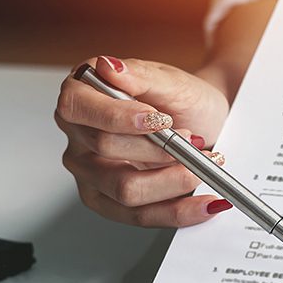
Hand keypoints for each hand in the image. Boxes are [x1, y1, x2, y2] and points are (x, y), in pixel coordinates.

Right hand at [56, 57, 231, 226]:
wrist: (205, 122)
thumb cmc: (181, 98)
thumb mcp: (171, 80)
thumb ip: (140, 75)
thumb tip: (109, 66)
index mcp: (81, 96)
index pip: (77, 108)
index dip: (116, 117)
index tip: (158, 119)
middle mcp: (79, 136)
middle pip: (105, 151)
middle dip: (159, 149)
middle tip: (192, 140)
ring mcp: (91, 172)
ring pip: (125, 190)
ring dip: (173, 180)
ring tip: (202, 164)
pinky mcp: (110, 202)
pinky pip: (140, 216)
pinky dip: (178, 211)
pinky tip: (204, 201)